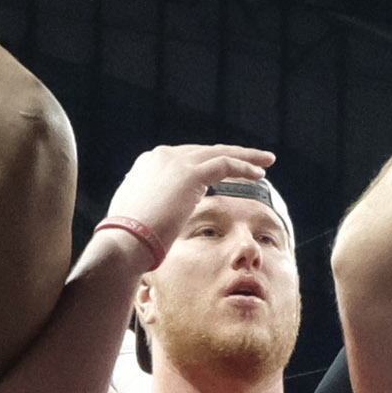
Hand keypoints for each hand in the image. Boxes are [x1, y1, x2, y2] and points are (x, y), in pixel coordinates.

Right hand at [101, 143, 272, 265]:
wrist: (126, 241)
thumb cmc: (130, 239)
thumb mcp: (139, 216)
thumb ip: (152, 204)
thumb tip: (160, 212)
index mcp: (148, 164)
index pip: (186, 158)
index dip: (208, 164)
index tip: (225, 172)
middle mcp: (161, 156)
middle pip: (204, 151)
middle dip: (231, 153)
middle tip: (254, 159)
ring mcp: (175, 162)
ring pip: (219, 152)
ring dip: (245, 156)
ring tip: (266, 162)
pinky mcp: (189, 173)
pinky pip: (225, 164)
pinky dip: (245, 167)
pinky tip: (259, 175)